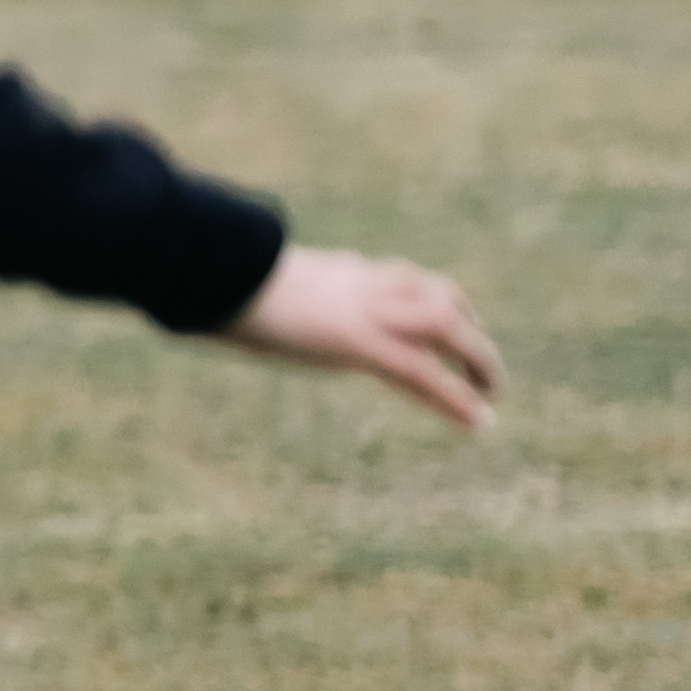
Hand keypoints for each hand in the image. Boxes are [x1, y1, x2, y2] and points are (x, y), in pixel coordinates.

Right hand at [216, 243, 498, 429]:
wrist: (209, 269)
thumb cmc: (200, 276)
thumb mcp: (228, 283)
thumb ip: (236, 291)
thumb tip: (200, 301)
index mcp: (331, 271)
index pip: (393, 281)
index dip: (421, 300)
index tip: (434, 319)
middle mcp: (359, 284)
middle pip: (436, 295)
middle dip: (468, 325)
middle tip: (480, 361)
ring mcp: (363, 311)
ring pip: (446, 326)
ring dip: (478, 357)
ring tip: (490, 390)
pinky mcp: (359, 342)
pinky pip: (422, 372)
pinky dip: (455, 397)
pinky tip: (479, 421)